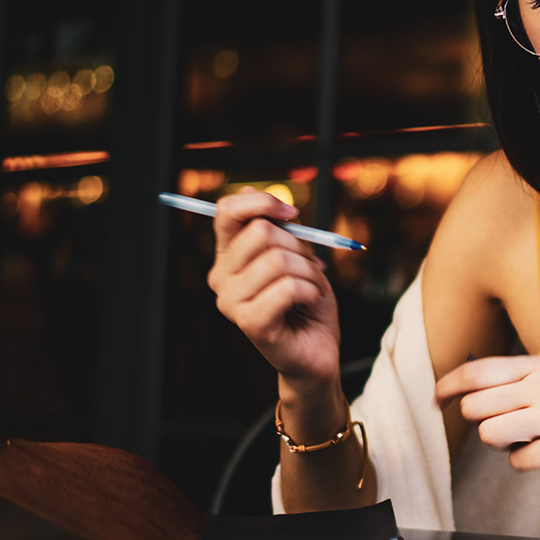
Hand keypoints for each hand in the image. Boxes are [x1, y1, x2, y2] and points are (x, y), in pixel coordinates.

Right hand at [205, 187, 340, 397]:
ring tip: (310, 289)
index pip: (227, 211)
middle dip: (299, 245)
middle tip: (308, 268)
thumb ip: (278, 226)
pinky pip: (287, 288)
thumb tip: (253, 191)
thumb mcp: (298, 254)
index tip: (292, 214)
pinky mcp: (250, 323)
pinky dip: (310, 291)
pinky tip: (309, 302)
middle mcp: (220, 277)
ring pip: (278, 260)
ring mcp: (231, 302)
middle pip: (261, 232)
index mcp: (228, 256)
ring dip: (309, 272)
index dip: (263, 202)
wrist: (318, 348)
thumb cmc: (307, 301)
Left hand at [434, 355, 539, 485]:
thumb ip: (515, 382)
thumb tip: (463, 389)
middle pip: (475, 405)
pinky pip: (515, 461)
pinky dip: (524, 463)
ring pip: (488, 433)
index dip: (448, 386)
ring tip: (525, 439)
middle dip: (479, 421)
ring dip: (499, 443)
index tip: (437, 399)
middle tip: (502, 426)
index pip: (477, 371)